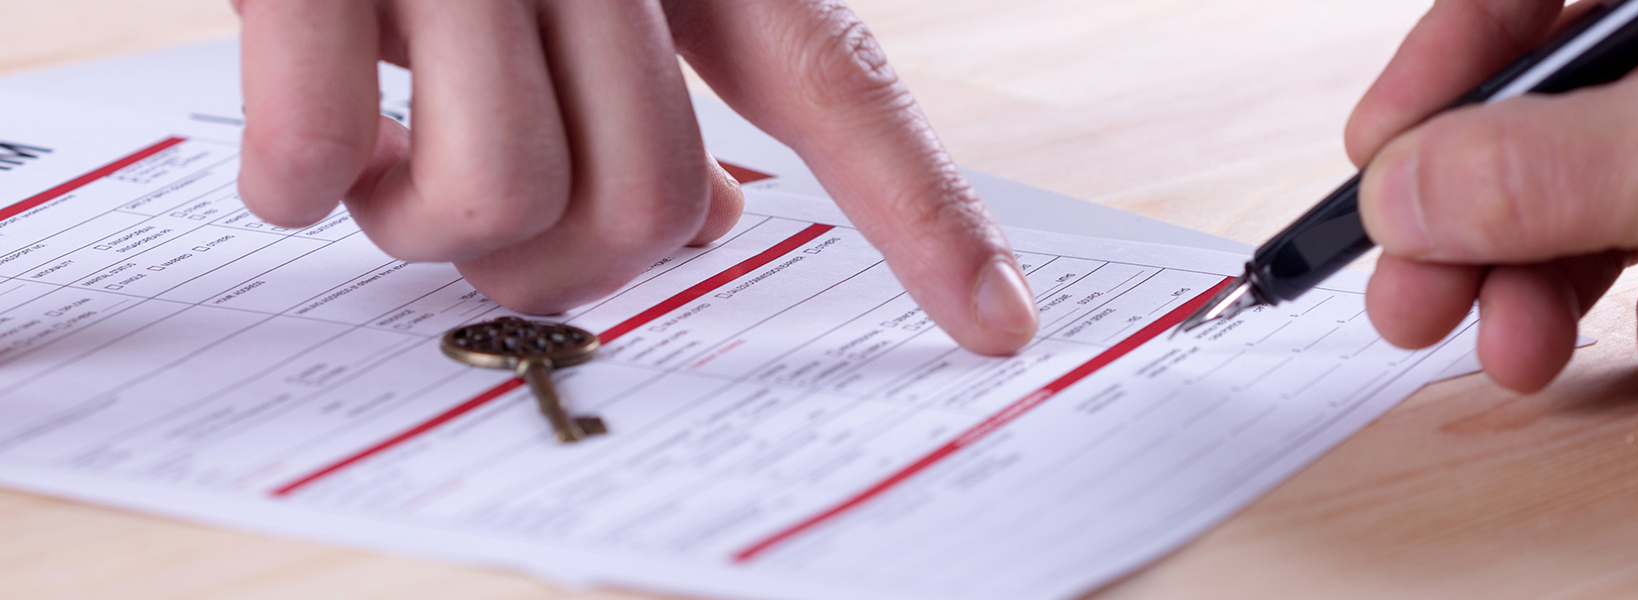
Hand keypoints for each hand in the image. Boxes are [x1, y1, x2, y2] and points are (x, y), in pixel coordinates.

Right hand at [231, 0, 1039, 354]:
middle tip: (476, 222)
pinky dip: (298, 187)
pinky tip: (293, 158)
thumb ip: (655, 79)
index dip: (923, 217)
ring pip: (503, 201)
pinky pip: (324, 156)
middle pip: (652, 205)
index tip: (998, 322)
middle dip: (554, 262)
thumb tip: (720, 223)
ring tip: (378, 173)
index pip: (837, 87)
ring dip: (419, 230)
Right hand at [1345, 0, 1637, 410]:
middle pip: (1552, 134)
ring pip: (1607, 231)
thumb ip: (1536, 168)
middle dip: (1480, 230)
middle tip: (1414, 303)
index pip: (1535, 1)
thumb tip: (1399, 188)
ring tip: (1526, 355)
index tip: (1377, 165)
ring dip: (1563, 304)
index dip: (1442, 79)